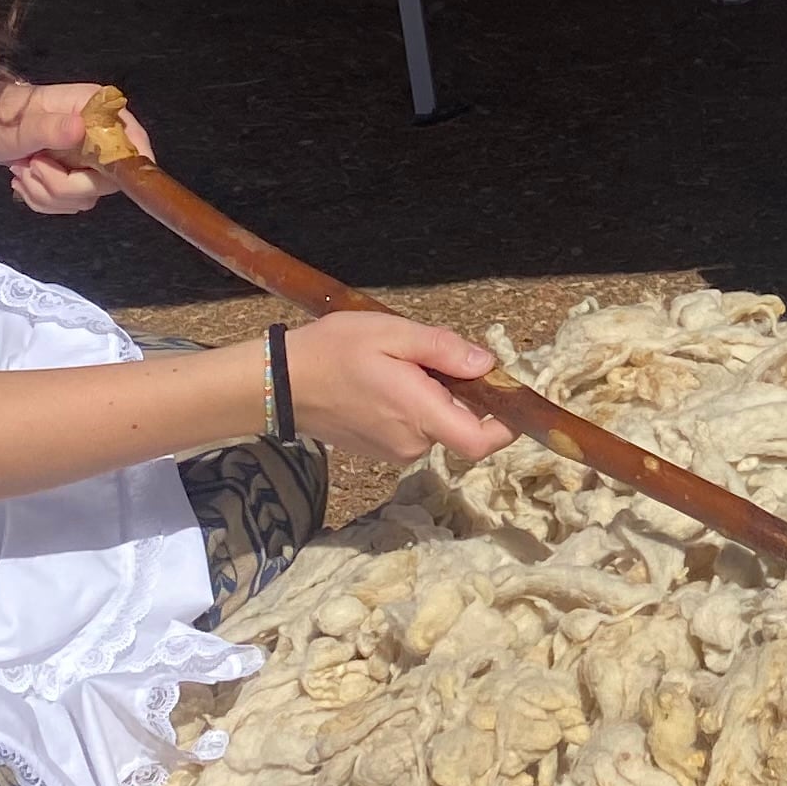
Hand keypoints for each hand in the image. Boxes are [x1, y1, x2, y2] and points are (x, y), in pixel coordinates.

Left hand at [0, 75, 133, 211]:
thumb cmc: (2, 117)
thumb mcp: (23, 124)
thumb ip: (51, 128)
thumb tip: (79, 129)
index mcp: (95, 111)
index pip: (131, 138)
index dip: (130, 162)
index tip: (110, 178)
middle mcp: (98, 135)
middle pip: (108, 179)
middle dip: (64, 185)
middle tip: (32, 167)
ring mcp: (87, 159)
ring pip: (85, 197)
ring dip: (47, 193)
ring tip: (22, 170)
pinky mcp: (74, 177)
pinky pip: (70, 203)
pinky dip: (43, 199)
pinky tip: (25, 180)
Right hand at [288, 309, 512, 464]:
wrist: (279, 381)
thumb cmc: (333, 352)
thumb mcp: (392, 334)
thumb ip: (444, 350)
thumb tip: (487, 365)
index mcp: (420, 414)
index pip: (481, 442)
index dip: (505, 425)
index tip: (507, 397)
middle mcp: (412, 442)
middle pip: (460, 426)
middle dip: (459, 393)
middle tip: (428, 357)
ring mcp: (393, 450)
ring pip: (435, 425)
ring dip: (432, 397)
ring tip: (397, 365)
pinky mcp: (379, 449)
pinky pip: (413, 428)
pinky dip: (412, 406)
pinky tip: (384, 381)